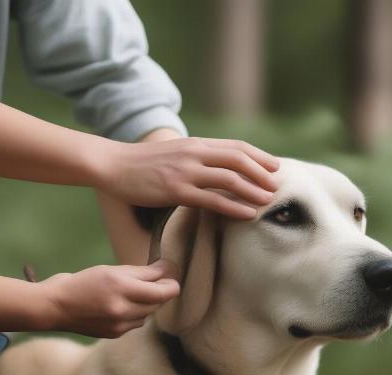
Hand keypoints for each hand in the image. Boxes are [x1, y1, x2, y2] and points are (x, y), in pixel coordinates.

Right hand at [39, 260, 179, 337]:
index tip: (171, 277)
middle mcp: (122, 309)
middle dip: (158, 293)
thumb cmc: (81, 283)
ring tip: (131, 293)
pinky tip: (120, 306)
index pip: (161, 292)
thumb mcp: (110, 270)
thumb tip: (166, 269)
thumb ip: (141, 272)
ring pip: (147, 314)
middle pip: (157, 303)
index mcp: (121, 288)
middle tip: (154, 281)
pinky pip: (136, 323)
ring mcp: (119, 325)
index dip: (171, 286)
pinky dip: (134, 314)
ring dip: (146, 304)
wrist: (54, 307)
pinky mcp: (115, 335)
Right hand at [95, 137, 279, 218]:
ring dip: (253, 190)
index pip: (236, 146)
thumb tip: (215, 169)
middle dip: (262, 173)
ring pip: (229, 179)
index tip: (275, 167)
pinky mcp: (176, 190)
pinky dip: (234, 206)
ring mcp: (186, 172)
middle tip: (277, 186)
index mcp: (195, 144)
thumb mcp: (174, 154)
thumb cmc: (143, 163)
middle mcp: (194, 154)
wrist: (113, 164)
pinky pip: (212, 199)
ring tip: (269, 201)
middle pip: (238, 159)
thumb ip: (196, 158)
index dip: (259, 156)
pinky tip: (247, 214)